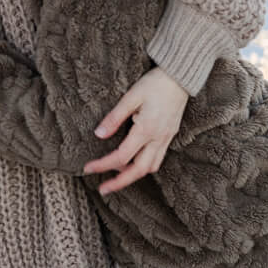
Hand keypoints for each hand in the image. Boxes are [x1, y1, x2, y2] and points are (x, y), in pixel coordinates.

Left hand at [84, 68, 187, 194]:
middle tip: (103, 189)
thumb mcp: (131, 97)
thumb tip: (99, 134)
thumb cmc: (154, 83)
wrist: (180, 78)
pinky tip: (133, 162)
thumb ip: (114, 118)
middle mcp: (158, 138)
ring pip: (150, 167)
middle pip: (138, 171)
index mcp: (146, 129)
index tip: (88, 168)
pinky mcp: (169, 136)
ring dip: (132, 175)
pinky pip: (157, 159)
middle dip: (120, 182)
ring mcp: (166, 139)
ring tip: (116, 175)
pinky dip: (144, 166)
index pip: (121, 156)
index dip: (103, 165)